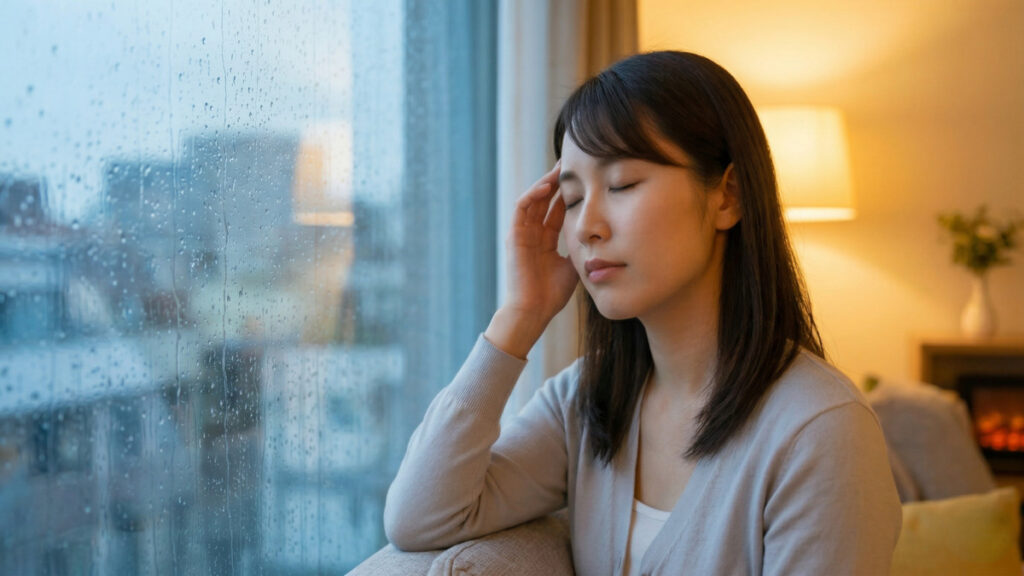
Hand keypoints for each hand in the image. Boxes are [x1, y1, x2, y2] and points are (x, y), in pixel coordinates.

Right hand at [486, 162, 578, 357]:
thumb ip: (581, 250)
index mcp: (545, 241)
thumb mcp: (573, 266)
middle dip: (558, 182)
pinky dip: (532, 194)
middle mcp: (532, 234)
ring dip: (546, 182)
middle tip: (573, 163)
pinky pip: (521, 208)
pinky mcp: (514, 235)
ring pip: (533, 199)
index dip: (570, 194)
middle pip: (545, 200)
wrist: (533, 311)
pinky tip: (547, 186)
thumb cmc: (552, 295)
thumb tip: (602, 238)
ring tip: (561, 167)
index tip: (585, 179)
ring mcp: (522, 234)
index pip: (557, 210)